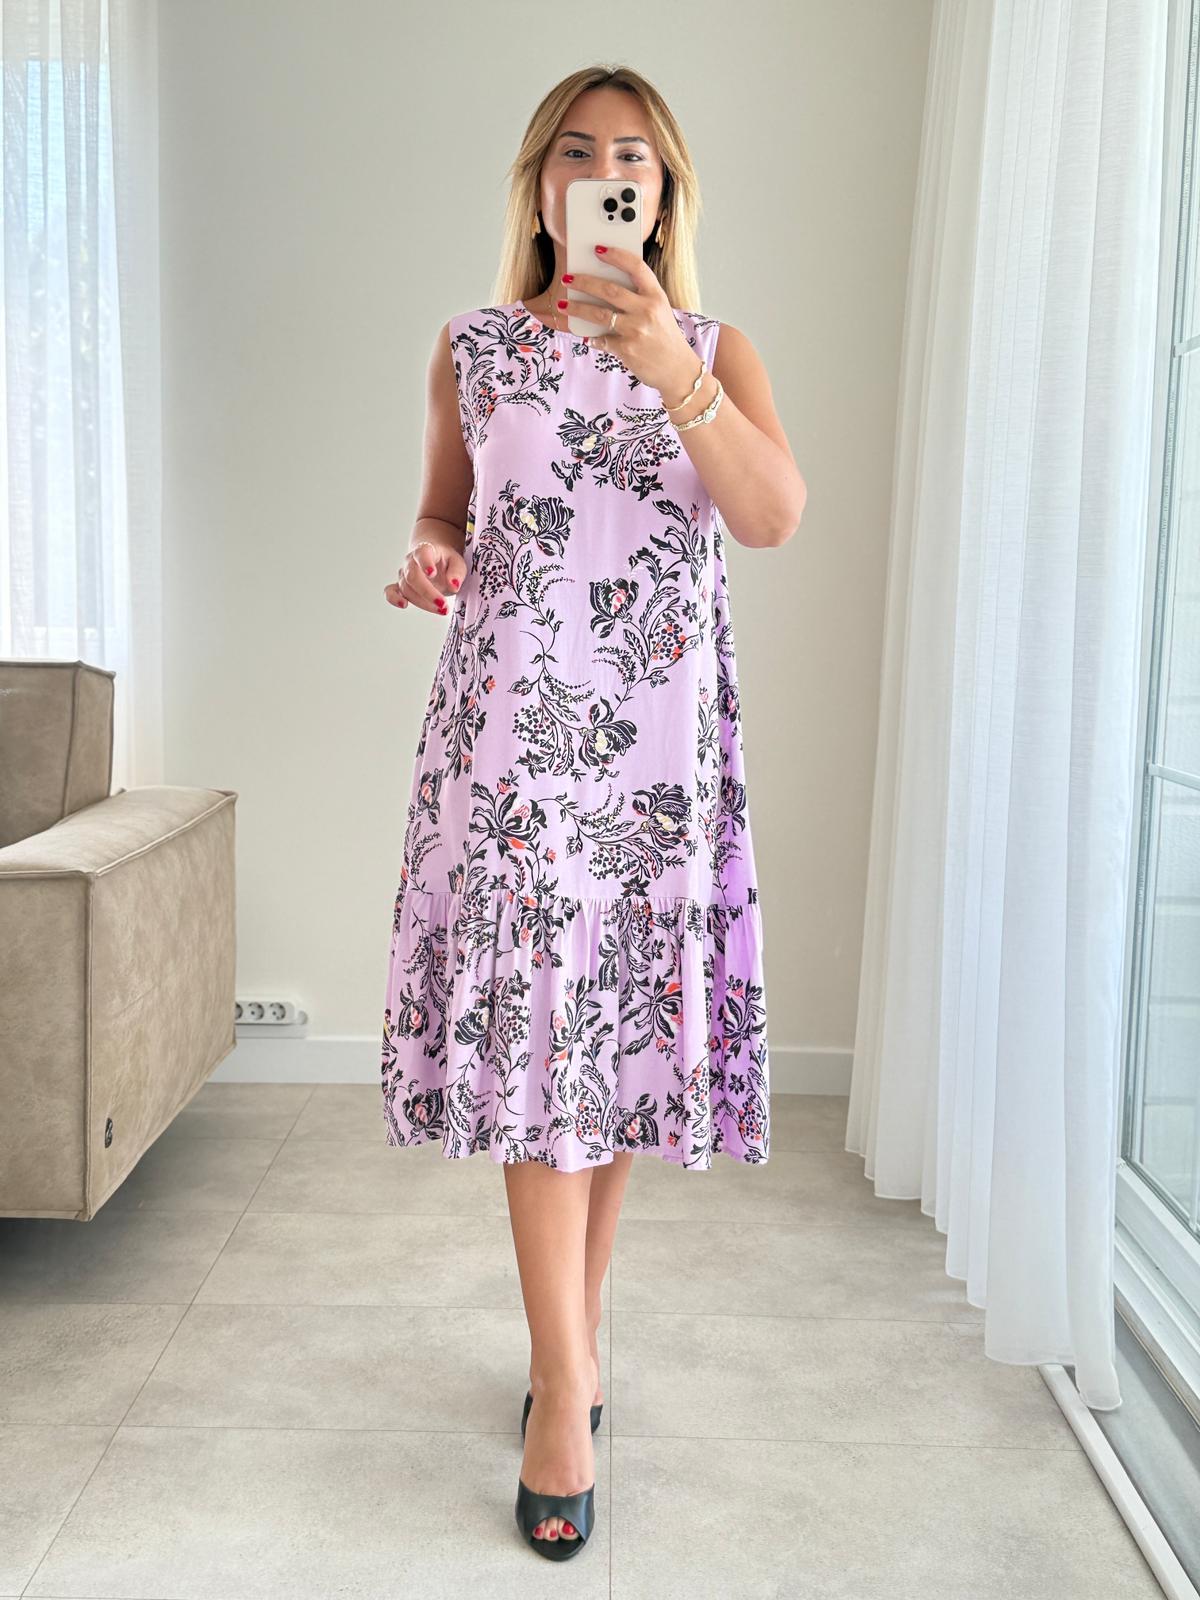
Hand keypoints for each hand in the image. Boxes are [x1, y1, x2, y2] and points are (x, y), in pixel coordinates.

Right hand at [383, 540, 465, 615]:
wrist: (435, 562)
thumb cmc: (446, 562)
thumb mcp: (458, 563)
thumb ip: (457, 572)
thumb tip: (454, 585)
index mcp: (425, 550)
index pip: (422, 553)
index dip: (425, 562)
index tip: (431, 573)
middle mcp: (410, 561)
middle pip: (413, 576)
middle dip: (428, 593)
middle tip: (443, 604)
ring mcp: (403, 574)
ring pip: (407, 589)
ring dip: (424, 602)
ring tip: (442, 609)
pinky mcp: (399, 586)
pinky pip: (390, 592)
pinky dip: (394, 599)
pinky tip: (404, 605)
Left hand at [560, 244, 701, 398]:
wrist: (677, 370)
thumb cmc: (665, 338)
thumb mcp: (660, 311)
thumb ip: (639, 298)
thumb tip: (605, 289)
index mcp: (656, 296)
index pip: (636, 267)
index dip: (616, 255)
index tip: (598, 249)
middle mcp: (647, 311)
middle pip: (609, 290)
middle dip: (584, 282)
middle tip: (568, 278)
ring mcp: (636, 331)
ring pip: (599, 315)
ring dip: (577, 308)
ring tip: (563, 305)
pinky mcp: (626, 350)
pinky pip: (601, 340)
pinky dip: (592, 338)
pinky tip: (587, 337)